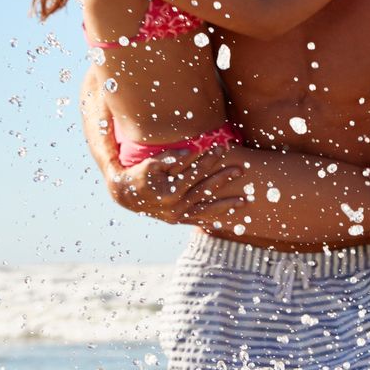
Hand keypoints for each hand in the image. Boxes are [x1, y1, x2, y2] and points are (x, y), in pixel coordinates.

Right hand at [116, 146, 246, 223]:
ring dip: (226, 205)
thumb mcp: (150, 164)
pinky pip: (200, 220)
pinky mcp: (178, 221)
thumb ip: (170, 158)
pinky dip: (214, 218)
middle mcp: (175, 206)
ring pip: (206, 209)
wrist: (125, 196)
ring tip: (244, 201)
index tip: (222, 148)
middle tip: (240, 169)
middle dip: (223, 178)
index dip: (209, 159)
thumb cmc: (139, 174)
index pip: (194, 171)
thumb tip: (191, 151)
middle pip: (205, 189)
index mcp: (169, 191)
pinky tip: (230, 217)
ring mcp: (178, 215)